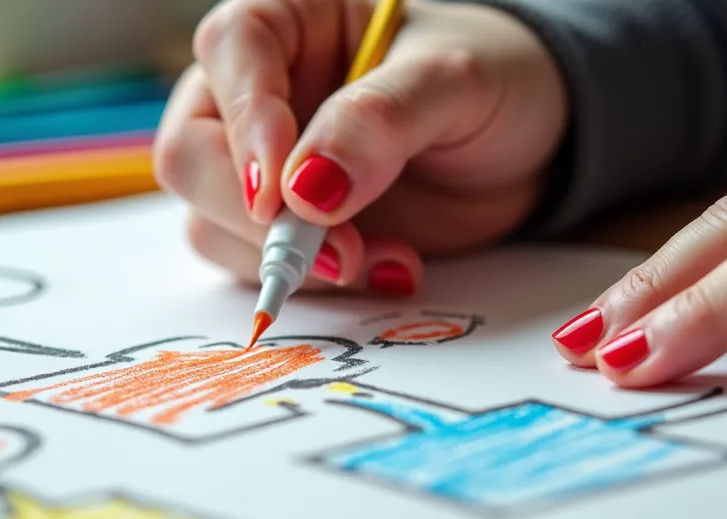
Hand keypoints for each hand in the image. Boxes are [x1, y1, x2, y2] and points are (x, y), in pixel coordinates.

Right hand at [153, 0, 565, 295]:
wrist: (533, 146)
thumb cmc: (495, 80)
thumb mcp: (456, 83)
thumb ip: (381, 121)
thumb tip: (305, 188)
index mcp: (291, 20)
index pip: (232, 49)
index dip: (247, 119)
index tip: (280, 190)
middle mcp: (260, 92)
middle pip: (192, 150)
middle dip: (253, 215)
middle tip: (336, 252)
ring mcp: (266, 168)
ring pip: (213, 222)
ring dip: (288, 261)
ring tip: (387, 262)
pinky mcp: (287, 229)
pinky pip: (260, 265)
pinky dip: (316, 284)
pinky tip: (390, 269)